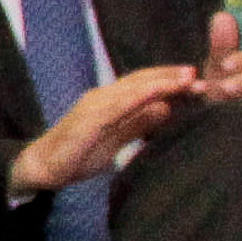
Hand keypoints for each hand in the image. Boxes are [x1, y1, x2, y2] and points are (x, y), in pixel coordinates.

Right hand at [8, 64, 197, 196]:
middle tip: (198, 73)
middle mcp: (102, 97)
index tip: (196, 79)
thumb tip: (166, 108)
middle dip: (169, 76)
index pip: (142, 85)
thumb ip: (138, 123)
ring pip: (132, 88)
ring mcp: (94, 106)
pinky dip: (138, 96)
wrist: (42, 167)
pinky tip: (157, 94)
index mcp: (109, 102)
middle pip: (140, 80)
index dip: (168, 80)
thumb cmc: (78, 155)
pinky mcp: (88, 118)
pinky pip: (117, 105)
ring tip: (186, 79)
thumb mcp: (116, 140)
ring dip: (161, 82)